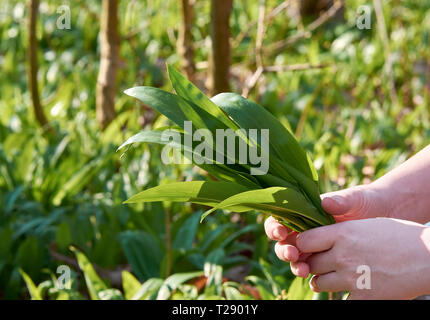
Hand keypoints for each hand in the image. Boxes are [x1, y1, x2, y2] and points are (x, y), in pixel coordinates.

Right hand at [265, 184, 386, 275]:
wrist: (389, 216)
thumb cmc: (368, 201)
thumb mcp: (356, 199)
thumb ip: (341, 201)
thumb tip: (325, 203)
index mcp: (306, 212)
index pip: (281, 219)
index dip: (275, 227)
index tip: (281, 232)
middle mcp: (307, 230)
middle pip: (284, 242)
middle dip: (284, 250)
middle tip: (293, 255)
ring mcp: (317, 246)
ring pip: (296, 258)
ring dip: (295, 265)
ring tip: (303, 271)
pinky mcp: (329, 260)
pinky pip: (314, 269)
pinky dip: (312, 275)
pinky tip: (317, 280)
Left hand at [296, 218, 429, 298]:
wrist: (427, 256)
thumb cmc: (398, 236)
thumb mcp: (365, 225)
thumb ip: (340, 233)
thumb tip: (321, 240)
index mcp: (341, 234)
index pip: (303, 241)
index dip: (303, 245)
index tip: (308, 247)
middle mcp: (341, 255)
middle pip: (310, 263)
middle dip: (313, 263)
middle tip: (322, 263)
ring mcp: (351, 278)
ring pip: (318, 282)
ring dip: (322, 280)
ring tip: (334, 277)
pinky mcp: (363, 297)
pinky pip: (339, 299)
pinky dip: (343, 295)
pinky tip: (353, 288)